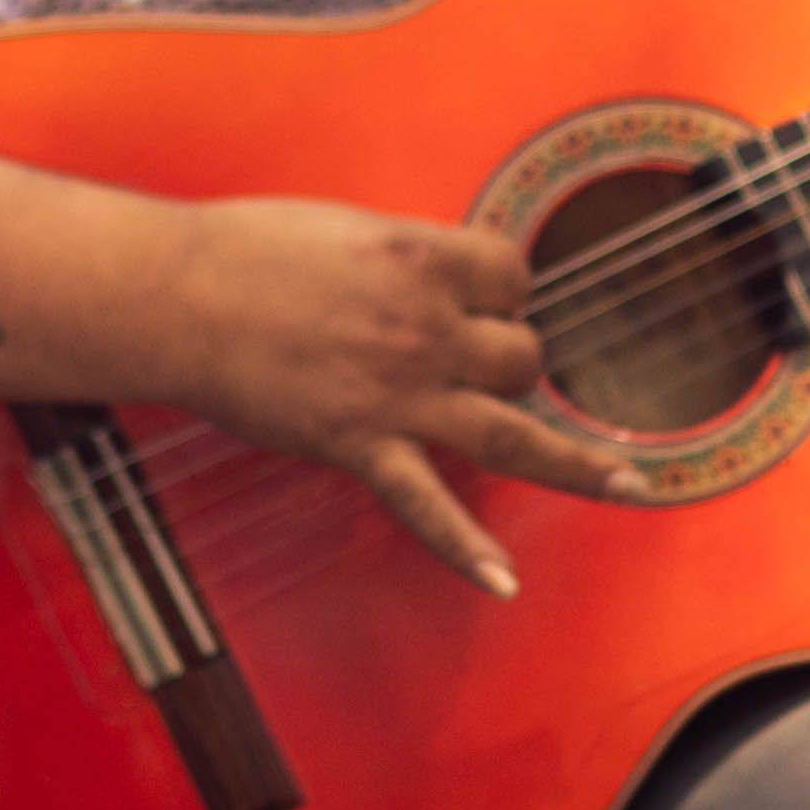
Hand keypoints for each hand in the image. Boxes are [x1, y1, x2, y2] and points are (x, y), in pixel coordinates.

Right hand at [162, 195, 648, 591]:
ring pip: (513, 428)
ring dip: (578, 461)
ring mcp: (398, 393)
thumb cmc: (249, 250)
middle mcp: (427, 327)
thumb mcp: (350, 227)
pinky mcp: (360, 445)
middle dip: (510, 362)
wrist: (177, 296)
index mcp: (424, 259)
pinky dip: (465, 548)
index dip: (504, 290)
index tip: (482, 299)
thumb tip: (444, 278)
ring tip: (633, 486)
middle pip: (521, 354)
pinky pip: (427, 506)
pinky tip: (503, 582)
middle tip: (468, 368)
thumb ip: (409, 258)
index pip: (514, 274)